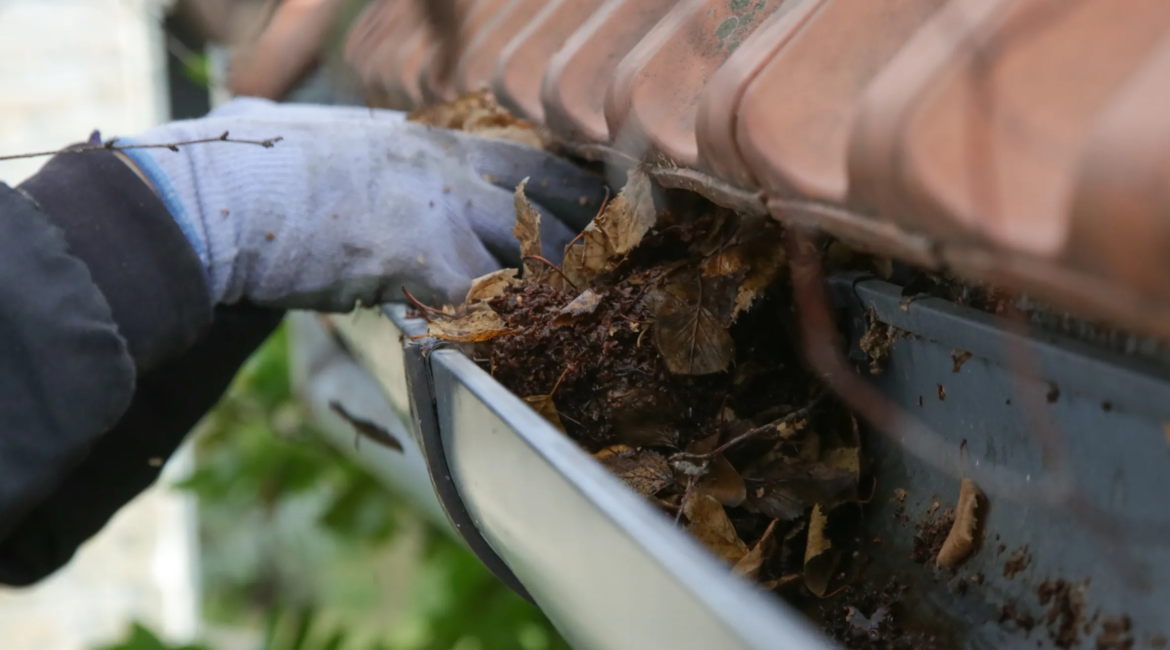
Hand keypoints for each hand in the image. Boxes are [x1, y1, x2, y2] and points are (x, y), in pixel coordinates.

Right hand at [115, 97, 605, 310]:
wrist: (221, 193)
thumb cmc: (255, 163)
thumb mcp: (324, 139)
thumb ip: (355, 148)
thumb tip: (299, 123)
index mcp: (431, 143)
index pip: (528, 160)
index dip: (571, 190)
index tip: (599, 211)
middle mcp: (450, 171)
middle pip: (547, 205)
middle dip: (583, 240)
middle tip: (614, 272)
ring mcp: (441, 211)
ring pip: (529, 254)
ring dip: (553, 291)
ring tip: (581, 321)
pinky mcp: (421, 259)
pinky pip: (484, 302)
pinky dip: (499, 329)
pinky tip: (513, 352)